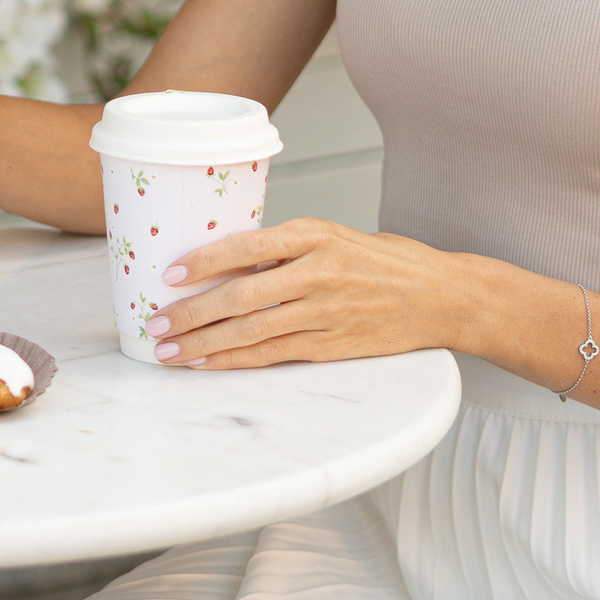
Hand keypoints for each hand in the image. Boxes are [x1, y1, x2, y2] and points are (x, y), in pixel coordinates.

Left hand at [146, 218, 463, 369]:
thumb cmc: (384, 261)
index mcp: (315, 235)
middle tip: (156, 323)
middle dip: (193, 313)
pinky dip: (235, 361)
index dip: (204, 261)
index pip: (247, 245)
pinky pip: (274, 355)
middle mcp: (320, 273)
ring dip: (205, 344)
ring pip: (252, 331)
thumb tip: (225, 259)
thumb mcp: (335, 235)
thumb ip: (285, 247)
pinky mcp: (333, 346)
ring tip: (169, 351)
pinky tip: (208, 363)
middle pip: (242, 296)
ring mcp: (327, 313)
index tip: (170, 274)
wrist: (443, 296)